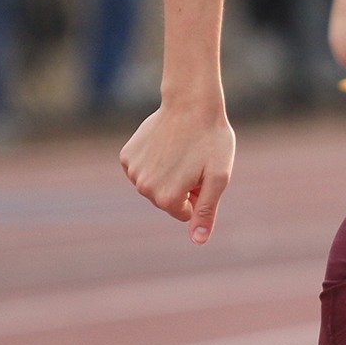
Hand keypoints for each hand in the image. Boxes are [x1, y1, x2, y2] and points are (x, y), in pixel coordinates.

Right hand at [118, 104, 235, 243]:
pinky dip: (153, 161)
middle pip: (166, 200)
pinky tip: (165, 144)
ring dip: (168, 174)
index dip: (197, 194)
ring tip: (181, 151)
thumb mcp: (218, 178)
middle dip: (182, 186)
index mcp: (167, 198)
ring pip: (153, 185)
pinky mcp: (127, 156)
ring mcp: (132, 171)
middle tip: (194, 161)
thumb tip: (198, 241)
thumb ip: (206, 211)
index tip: (203, 173)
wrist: (192, 103)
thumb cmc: (211, 141)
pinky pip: (141, 169)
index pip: (183, 212)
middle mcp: (144, 189)